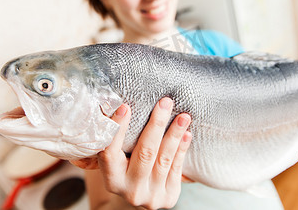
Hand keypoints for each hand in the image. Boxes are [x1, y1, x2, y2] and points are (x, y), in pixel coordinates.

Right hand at [73, 97, 191, 208]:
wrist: (139, 192)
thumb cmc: (125, 166)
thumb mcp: (116, 156)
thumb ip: (115, 137)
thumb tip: (114, 101)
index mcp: (112, 179)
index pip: (111, 152)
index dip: (118, 129)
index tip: (125, 106)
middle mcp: (130, 190)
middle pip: (144, 153)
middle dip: (156, 125)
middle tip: (165, 103)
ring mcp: (151, 196)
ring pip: (164, 160)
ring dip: (175, 135)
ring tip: (183, 116)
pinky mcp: (169, 197)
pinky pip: (176, 168)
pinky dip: (182, 149)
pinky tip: (187, 133)